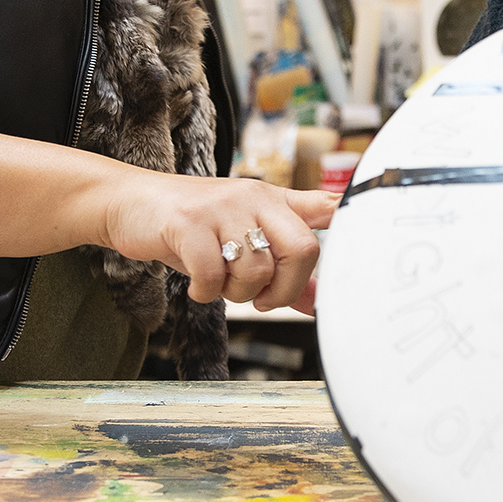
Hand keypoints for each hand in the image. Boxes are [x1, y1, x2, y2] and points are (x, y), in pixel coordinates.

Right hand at [98, 174, 334, 309]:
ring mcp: (221, 208)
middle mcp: (254, 198)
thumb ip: (279, 268)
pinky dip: (205, 291)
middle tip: (261, 298)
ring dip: (238, 294)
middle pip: (304, 249)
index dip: (354, 217)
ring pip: (256, 269)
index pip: (324, 204)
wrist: (129, 204)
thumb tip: (318, 303)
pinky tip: (197, 285)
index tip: (373, 232)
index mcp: (272, 200)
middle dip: (286, 288)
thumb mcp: (238, 241)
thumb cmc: (191, 228)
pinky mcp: (188, 223)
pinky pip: (212, 273)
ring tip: (219, 285)